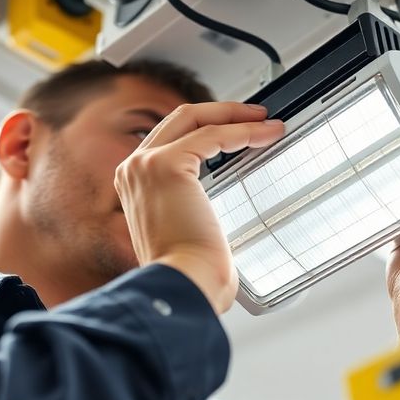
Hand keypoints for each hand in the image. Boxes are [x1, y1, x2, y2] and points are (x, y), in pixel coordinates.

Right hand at [114, 103, 284, 313]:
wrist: (184, 286)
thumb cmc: (191, 274)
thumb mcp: (188, 235)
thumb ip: (194, 213)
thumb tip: (223, 214)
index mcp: (135, 187)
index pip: (171, 140)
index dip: (207, 129)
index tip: (239, 131)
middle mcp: (133, 170)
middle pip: (179, 120)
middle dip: (221, 112)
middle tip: (257, 116)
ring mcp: (146, 165)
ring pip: (194, 118)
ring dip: (234, 116)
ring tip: (267, 122)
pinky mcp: (167, 165)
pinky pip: (213, 134)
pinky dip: (243, 131)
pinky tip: (266, 134)